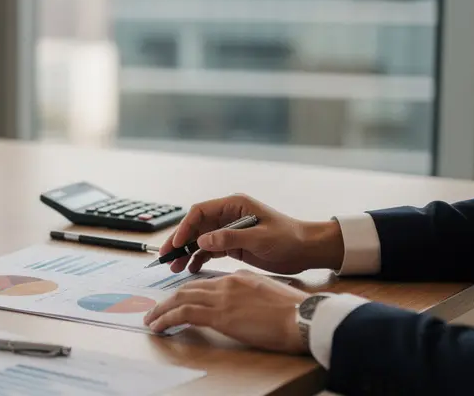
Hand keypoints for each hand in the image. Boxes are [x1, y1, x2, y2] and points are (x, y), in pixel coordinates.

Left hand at [144, 270, 308, 354]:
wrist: (303, 317)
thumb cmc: (294, 311)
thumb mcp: (267, 293)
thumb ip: (249, 293)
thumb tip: (241, 302)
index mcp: (238, 277)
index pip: (204, 283)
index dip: (187, 292)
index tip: (177, 301)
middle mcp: (226, 283)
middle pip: (187, 288)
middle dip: (167, 300)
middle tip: (155, 310)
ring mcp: (222, 298)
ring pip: (180, 299)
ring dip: (161, 310)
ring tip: (151, 320)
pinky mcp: (220, 315)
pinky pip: (184, 314)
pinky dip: (167, 318)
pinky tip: (159, 326)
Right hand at [159, 193, 344, 274]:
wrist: (308, 250)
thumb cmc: (289, 238)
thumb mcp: (260, 238)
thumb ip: (230, 238)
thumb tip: (202, 241)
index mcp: (234, 205)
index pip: (200, 212)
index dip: (185, 227)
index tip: (176, 243)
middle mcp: (229, 215)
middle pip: (196, 226)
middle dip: (179, 241)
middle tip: (165, 257)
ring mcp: (229, 230)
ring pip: (200, 239)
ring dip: (186, 252)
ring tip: (174, 267)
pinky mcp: (233, 244)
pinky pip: (210, 250)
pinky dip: (199, 258)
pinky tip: (191, 269)